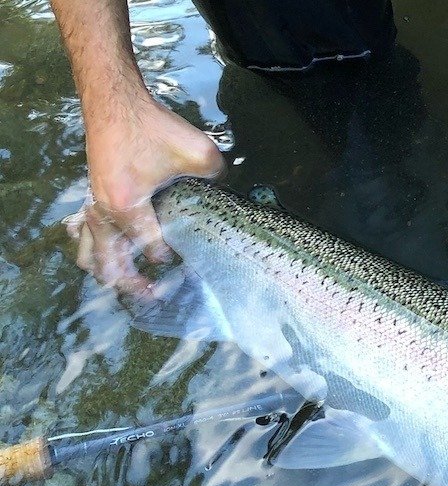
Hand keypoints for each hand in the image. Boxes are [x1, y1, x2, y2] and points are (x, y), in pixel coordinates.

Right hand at [67, 96, 222, 292]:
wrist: (113, 100)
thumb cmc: (152, 126)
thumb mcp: (198, 153)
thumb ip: (217, 179)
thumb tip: (231, 196)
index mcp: (128, 204)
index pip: (151, 247)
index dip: (169, 258)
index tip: (184, 264)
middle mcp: (105, 210)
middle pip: (111, 264)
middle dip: (133, 285)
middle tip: (156, 296)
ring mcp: (94, 205)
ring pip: (92, 254)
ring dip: (111, 272)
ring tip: (132, 287)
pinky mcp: (93, 198)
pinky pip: (87, 236)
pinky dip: (98, 253)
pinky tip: (116, 260)